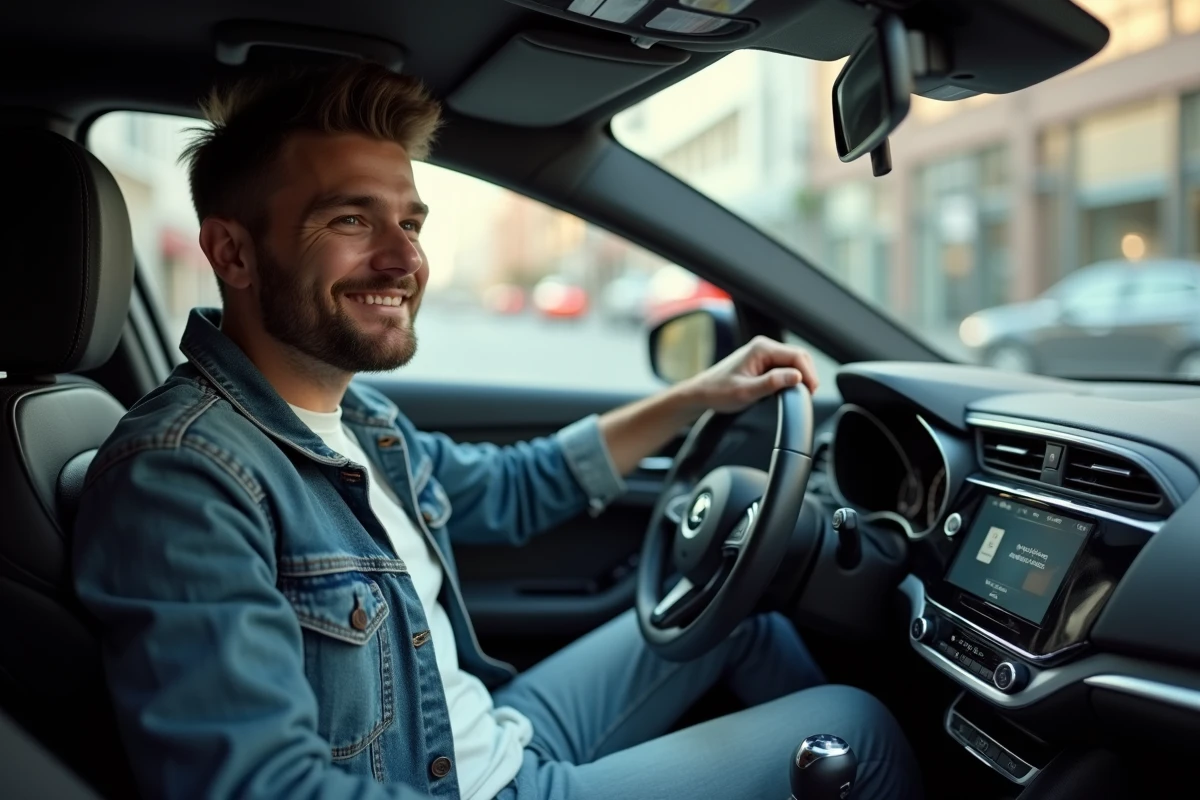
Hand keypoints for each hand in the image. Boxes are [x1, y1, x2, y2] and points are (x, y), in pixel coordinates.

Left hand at [680, 336, 818, 414]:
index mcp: (761, 348)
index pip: (797, 356)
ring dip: (800, 377)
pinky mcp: (763, 362)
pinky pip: (785, 367)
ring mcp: (764, 354)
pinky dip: (791, 378)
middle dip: (807, 375)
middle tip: (808, 395)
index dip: (808, 374)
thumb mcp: (745, 392)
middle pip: (799, 357)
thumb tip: (796, 377)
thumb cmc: (718, 392)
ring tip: (801, 394)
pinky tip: (789, 391)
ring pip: (793, 362)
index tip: (811, 392)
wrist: (702, 393)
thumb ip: (771, 383)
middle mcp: (764, 346)